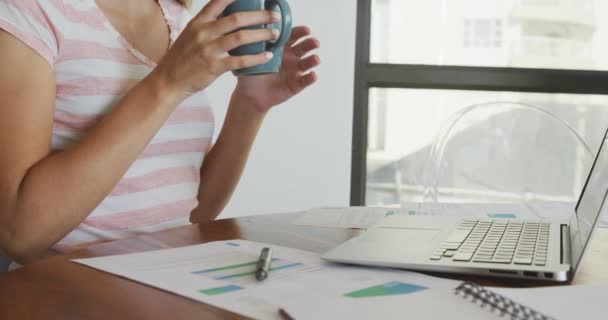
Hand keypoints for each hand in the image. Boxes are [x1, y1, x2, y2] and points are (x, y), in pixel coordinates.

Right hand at [151, 0, 279, 100]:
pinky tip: (267, 56)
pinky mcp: (214, 67)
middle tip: (275, 15)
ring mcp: (209, 49)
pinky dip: (256, 58)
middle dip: (260, 15)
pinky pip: (240, 61)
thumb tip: (229, 19)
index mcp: (198, 21)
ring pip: (241, 37)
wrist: (168, 80)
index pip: (219, 2)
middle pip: (237, 18)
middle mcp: (204, 32)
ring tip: (275, 34)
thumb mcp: (190, 34)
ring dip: (262, 34)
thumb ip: (208, 25)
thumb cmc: (181, 58)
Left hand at [232, 26, 320, 112]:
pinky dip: (310, 78)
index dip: (301, 32)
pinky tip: (313, 75)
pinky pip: (305, 80)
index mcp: (281, 47)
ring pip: (308, 63)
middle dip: (311, 44)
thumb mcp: (251, 57)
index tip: (307, 30)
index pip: (293, 36)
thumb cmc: (250, 73)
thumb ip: (256, 46)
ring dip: (313, 60)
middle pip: (304, 47)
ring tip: (316, 59)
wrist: (250, 95)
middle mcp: (291, 57)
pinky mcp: (297, 85)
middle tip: (315, 42)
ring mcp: (295, 71)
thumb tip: (256, 32)